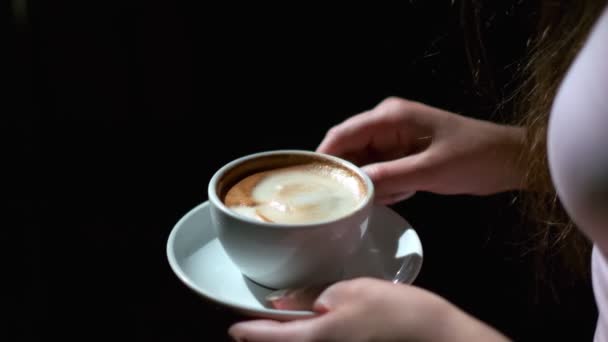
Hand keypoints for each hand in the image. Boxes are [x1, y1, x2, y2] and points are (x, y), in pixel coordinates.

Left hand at [229, 278, 508, 341]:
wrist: (436, 336)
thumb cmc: (392, 310)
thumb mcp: (348, 291)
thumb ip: (312, 299)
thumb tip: (283, 304)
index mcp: (314, 339)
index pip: (266, 338)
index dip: (247, 331)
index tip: (235, 326)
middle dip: (267, 338)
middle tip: (259, 322)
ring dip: (290, 337)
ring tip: (288, 321)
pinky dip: (312, 337)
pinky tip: (319, 324)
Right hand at [317, 97, 525, 203]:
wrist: (510, 160)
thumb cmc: (474, 158)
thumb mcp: (430, 170)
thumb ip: (389, 177)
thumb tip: (352, 187)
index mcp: (390, 117)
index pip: (342, 134)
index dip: (324, 158)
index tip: (310, 185)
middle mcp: (386, 123)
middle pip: (350, 150)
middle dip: (349, 176)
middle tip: (347, 203)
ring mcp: (395, 138)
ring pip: (364, 164)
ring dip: (372, 184)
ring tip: (395, 196)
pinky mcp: (403, 154)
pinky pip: (380, 172)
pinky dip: (386, 186)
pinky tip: (406, 193)